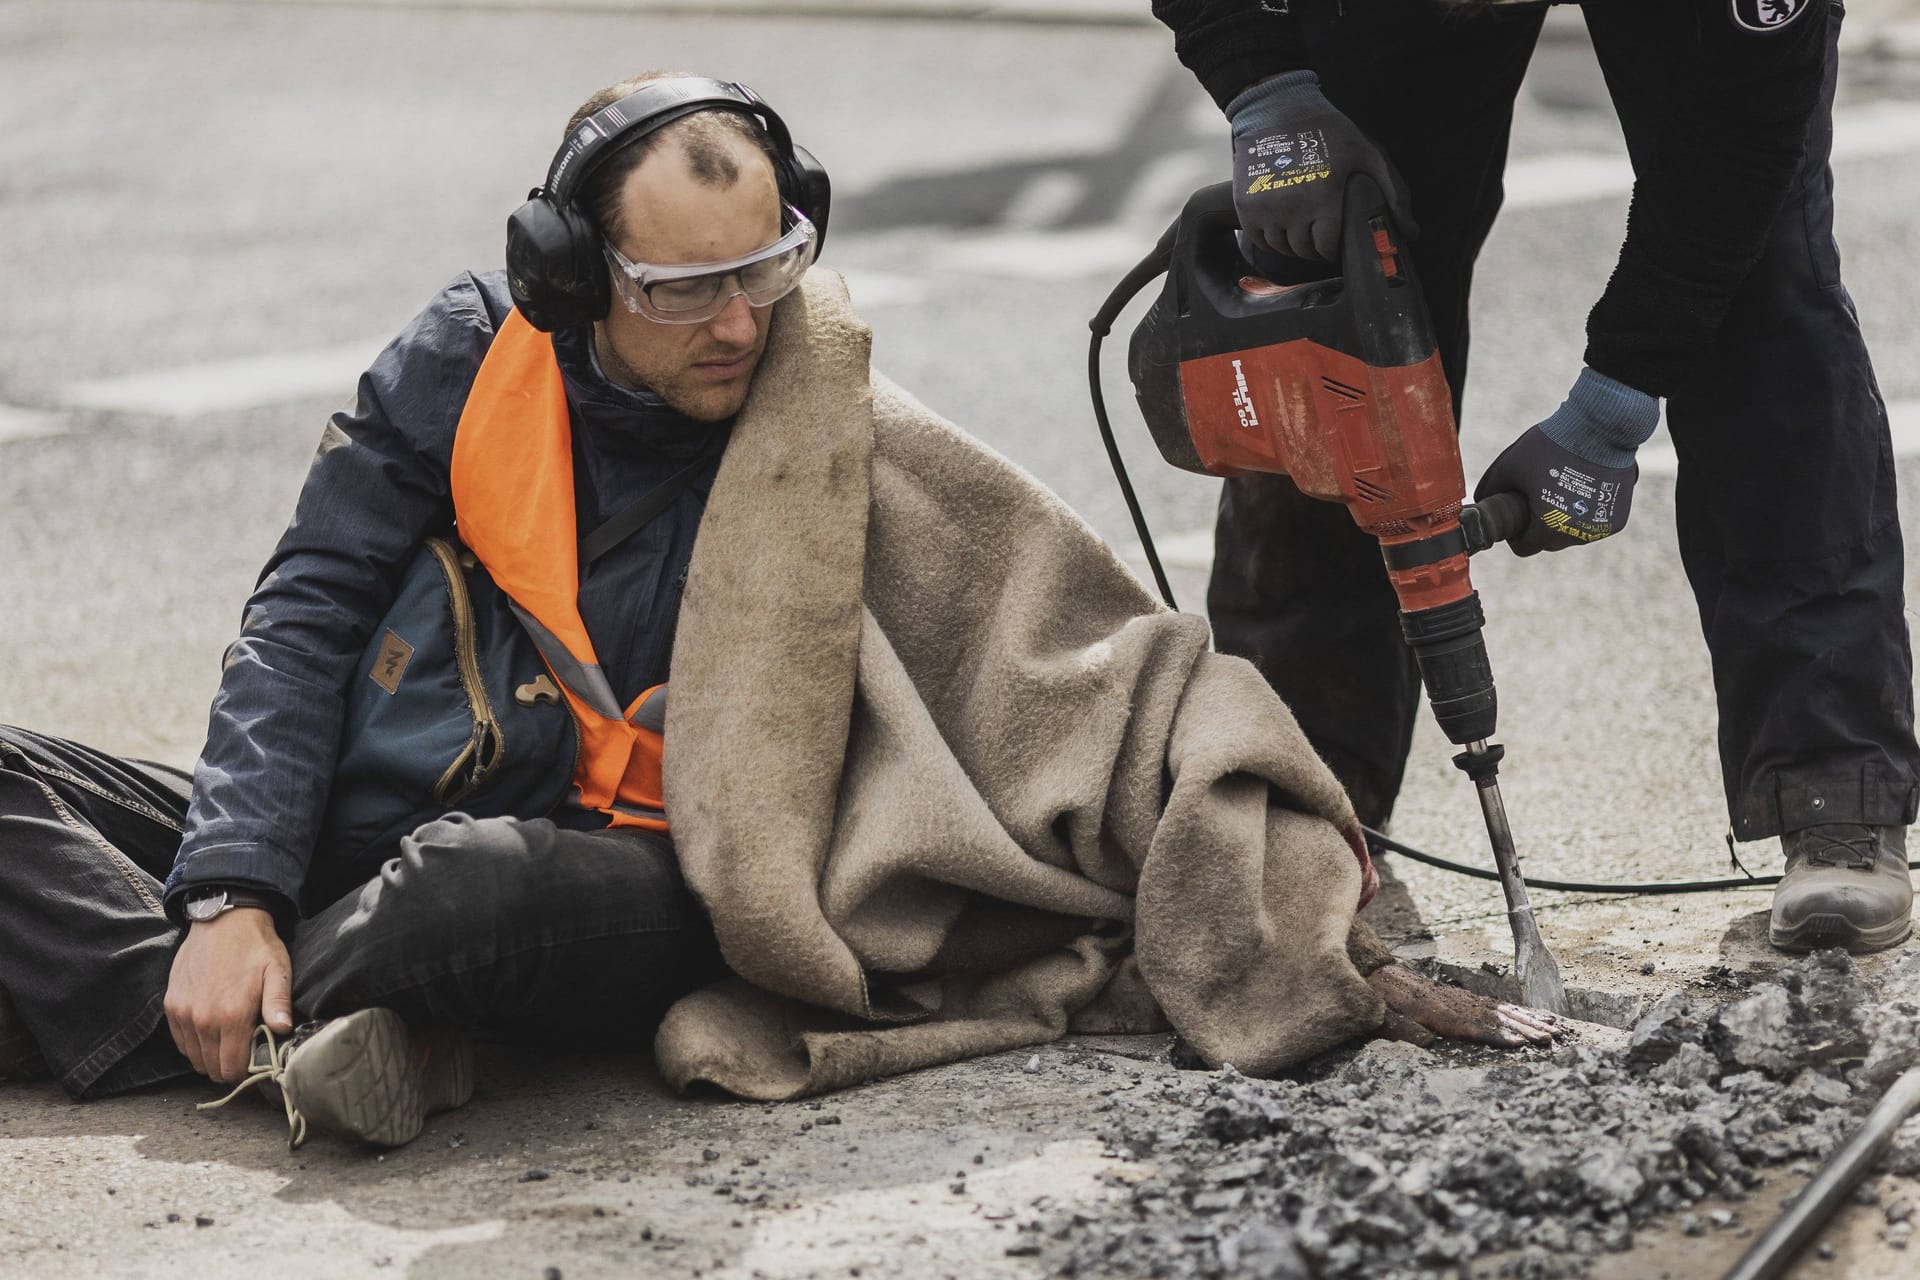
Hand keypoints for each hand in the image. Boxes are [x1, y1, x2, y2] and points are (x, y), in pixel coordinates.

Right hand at [165, 908, 292, 1082]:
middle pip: (211, 1068)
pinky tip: (211, 1030)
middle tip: (243, 1052)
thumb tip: (283, 1030)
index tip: (254, 1063)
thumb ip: (278, 1003)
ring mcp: (183, 1013)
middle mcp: (203, 1019)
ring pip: (194, 1058)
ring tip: (228, 1041)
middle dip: (228, 1067)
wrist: (223, 920)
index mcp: (231, 1015)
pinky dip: (194, 1043)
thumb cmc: (255, 946)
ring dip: (210, 1056)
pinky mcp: (171, 1005)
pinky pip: (180, 1041)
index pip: (231, 1068)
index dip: (244, 1072)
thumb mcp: (278, 971)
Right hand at [1227, 71, 1415, 261]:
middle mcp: (1292, 207)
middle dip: (1314, 247)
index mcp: (1324, 198)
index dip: (1333, 247)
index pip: (1326, 247)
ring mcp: (1266, 207)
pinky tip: (1280, 225)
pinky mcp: (1246, 205)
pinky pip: (1257, 239)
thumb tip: (1412, 233)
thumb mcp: (1367, 154)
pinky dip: (1269, 239)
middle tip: (1319, 235)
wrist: (1277, 107)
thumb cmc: (1327, 130)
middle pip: (1303, 250)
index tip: (1335, 239)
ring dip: (1291, 244)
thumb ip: (1394, 194)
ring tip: (1301, 229)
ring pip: (1280, 247)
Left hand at [1367, 964, 1557, 1048]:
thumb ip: (1404, 1031)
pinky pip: (1497, 1004)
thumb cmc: (1385, 1004)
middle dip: (1524, 1028)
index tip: (1519, 1043)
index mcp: (1437, 1012)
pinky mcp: (1467, 998)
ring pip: (1501, 1010)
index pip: (1472, 1026)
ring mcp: (1464, 999)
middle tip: (1549, 1039)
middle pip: (1494, 1017)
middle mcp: (1456, 1003)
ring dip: (1528, 1020)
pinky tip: (1534, 1017)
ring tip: (1552, 1029)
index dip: (1496, 1035)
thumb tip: (1428, 1043)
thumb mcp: (1385, 1019)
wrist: (1383, 977)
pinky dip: (1518, 1011)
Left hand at [1473, 367, 1659, 555]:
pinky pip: (1594, 525)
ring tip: (1561, 492)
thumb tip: (1480, 502)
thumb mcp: (1509, 465)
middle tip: (1539, 498)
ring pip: (1572, 535)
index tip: (1517, 516)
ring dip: (1564, 522)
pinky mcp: (1617, 520)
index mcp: (1547, 528)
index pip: (1524, 548)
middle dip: (1540, 527)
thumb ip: (1490, 488)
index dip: (1516, 534)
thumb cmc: (1550, 445)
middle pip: (1549, 543)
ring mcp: (1600, 529)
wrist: (1601, 427)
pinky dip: (1586, 515)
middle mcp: (1576, 535)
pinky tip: (1582, 491)